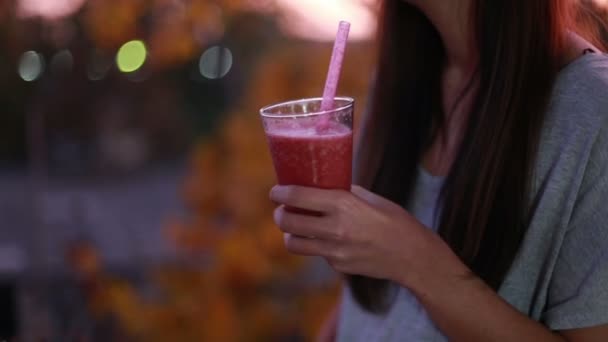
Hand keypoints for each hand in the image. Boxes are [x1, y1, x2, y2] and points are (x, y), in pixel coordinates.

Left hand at [270, 185, 467, 288]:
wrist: (412, 255)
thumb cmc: (394, 220)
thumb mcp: (369, 198)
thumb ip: (342, 193)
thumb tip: (320, 186)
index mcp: (343, 204)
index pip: (297, 197)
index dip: (279, 193)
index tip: (275, 191)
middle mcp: (335, 229)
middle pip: (287, 222)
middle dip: (279, 214)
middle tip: (282, 210)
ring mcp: (335, 251)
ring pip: (293, 244)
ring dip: (289, 234)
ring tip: (296, 227)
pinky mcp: (338, 266)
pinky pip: (316, 254)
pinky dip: (316, 246)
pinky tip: (328, 240)